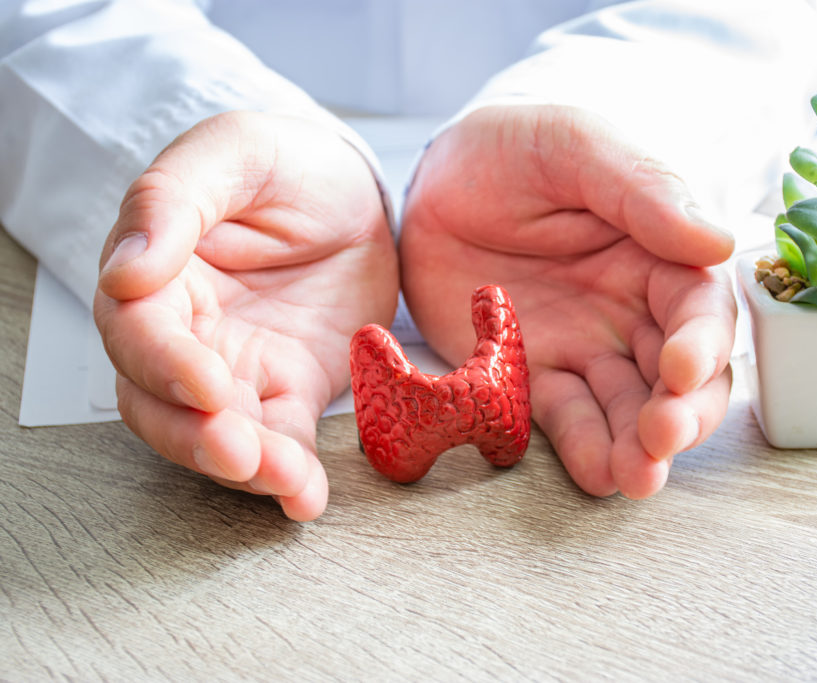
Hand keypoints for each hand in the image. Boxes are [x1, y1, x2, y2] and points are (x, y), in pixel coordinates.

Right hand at [94, 111, 397, 520]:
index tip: (206, 383)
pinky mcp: (288, 390)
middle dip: (195, 436)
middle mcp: (186, 332)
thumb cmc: (284, 166)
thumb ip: (172, 200)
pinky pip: (281, 440)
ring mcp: (236, 368)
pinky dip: (292, 475)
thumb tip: (124, 270)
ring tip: (286, 481)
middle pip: (160, 401)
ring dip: (246, 467)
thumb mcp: (233, 153)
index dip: (164, 363)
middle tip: (239, 451)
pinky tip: (307, 498)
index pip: (136, 329)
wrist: (352, 195)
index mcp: (157, 273)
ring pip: (216, 434)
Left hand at [400, 105, 735, 498]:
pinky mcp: (531, 377)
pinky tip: (598, 475)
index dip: (701, 343)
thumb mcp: (575, 147)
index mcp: (660, 253)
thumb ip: (642, 189)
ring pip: (629, 409)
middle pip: (680, 375)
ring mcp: (584, 348)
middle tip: (662, 438)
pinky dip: (585, 450)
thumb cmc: (515, 149)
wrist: (436, 179)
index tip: (682, 368)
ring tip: (636, 478)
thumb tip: (717, 239)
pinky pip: (566, 419)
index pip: (700, 307)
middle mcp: (633, 310)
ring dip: (639, 448)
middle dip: (680, 412)